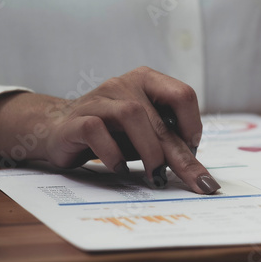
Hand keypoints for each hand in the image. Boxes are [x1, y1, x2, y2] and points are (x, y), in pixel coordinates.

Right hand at [0, 66, 219, 193]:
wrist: (59, 129)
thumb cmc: (113, 133)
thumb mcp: (147, 135)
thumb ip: (170, 143)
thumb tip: (202, 176)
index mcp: (147, 80)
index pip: (182, 95)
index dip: (192, 125)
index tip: (191, 151)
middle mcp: (123, 83)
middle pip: (158, 117)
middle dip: (178, 154)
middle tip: (193, 181)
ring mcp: (98, 98)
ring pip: (131, 115)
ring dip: (149, 151)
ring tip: (154, 175)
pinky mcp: (76, 119)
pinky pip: (96, 131)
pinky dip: (113, 153)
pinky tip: (121, 168)